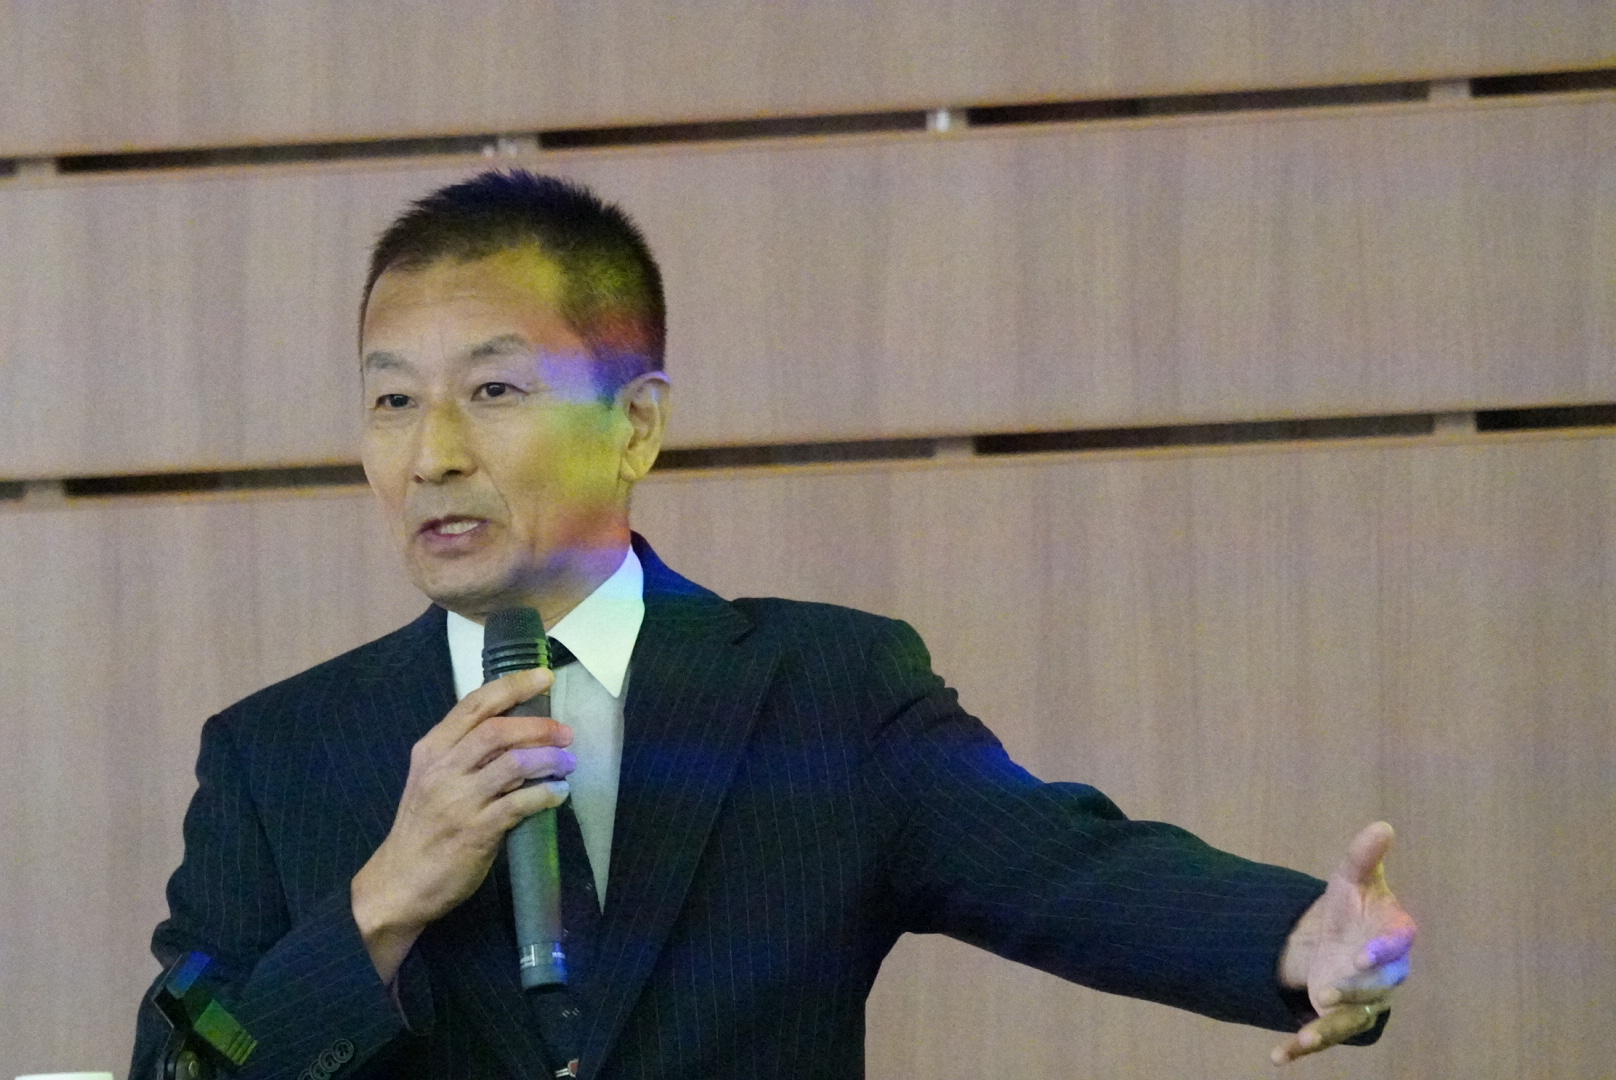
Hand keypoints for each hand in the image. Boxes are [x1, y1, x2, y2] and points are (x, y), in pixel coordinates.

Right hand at [351, 667, 573, 982]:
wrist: (398, 883)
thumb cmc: (423, 828)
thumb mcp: (433, 780)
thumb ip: (466, 754)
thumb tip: (520, 733)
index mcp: (432, 749)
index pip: (474, 704)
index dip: (513, 686)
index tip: (543, 676)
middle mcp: (442, 769)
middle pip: (498, 730)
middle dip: (539, 726)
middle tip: (567, 732)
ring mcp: (457, 801)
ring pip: (512, 764)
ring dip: (548, 759)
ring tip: (568, 763)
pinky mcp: (474, 832)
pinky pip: (519, 805)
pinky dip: (545, 795)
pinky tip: (559, 794)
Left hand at [1271, 821, 1415, 1064]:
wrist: (1338, 936)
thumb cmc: (1352, 905)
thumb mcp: (1350, 878)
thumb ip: (1363, 857)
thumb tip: (1382, 826)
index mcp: (1394, 936)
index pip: (1396, 945)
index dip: (1383, 951)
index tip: (1362, 955)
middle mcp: (1385, 975)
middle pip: (1375, 988)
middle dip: (1352, 992)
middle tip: (1325, 993)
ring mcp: (1363, 1000)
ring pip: (1352, 1021)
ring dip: (1328, 1030)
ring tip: (1306, 1038)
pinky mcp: (1339, 1018)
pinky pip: (1324, 1035)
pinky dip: (1302, 1047)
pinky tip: (1278, 1057)